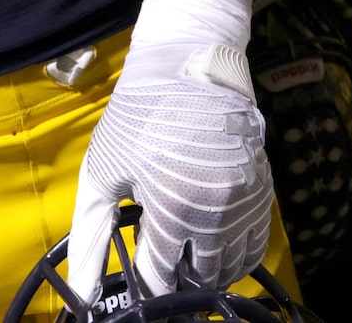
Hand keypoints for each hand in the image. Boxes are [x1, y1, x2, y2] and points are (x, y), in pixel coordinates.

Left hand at [64, 0, 271, 300]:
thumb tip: (86, 291)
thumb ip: (90, 235)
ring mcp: (247, 200)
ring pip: (232, 266)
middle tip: (162, 254)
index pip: (162, 277)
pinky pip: (255, 243)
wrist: (190, 60)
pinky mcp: (265, 188)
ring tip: (185, 246)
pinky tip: (211, 235)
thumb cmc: (138, 114)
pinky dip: (234, 250)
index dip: (147, 278)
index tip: (139, 264)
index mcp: (175, 208)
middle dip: (178, 276)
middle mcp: (219, 211)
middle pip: (201, 277)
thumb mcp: (102, 171)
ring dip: (208, 267)